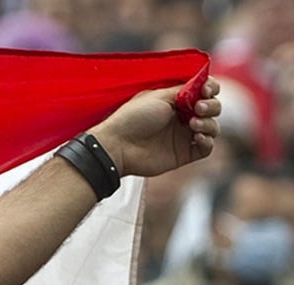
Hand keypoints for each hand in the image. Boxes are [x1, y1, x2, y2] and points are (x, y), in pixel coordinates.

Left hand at [90, 79, 219, 177]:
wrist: (119, 145)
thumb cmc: (134, 117)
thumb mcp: (159, 96)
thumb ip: (184, 89)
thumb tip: (202, 83)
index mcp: (176, 100)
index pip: (204, 91)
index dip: (211, 87)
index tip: (207, 89)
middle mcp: (182, 116)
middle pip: (212, 108)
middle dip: (211, 105)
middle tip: (198, 108)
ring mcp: (184, 135)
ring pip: (212, 127)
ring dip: (209, 123)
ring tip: (193, 124)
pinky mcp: (184, 153)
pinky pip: (206, 147)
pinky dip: (208, 141)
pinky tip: (197, 137)